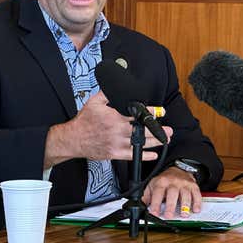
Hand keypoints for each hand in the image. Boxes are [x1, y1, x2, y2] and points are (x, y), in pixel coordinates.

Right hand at [44, 91, 171, 165]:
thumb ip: (107, 93)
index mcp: (114, 117)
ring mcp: (116, 143)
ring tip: (165, 140)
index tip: (160, 112)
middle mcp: (117, 131)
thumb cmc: (83, 121)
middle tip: (169, 130)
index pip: (136, 114)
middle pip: (142, 131)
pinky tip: (153, 154)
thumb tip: (116, 85)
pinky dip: (143, 156)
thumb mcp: (94, 102)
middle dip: (158, 130)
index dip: (151, 113)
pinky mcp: (114, 154)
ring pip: (139, 143)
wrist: (72, 139)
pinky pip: (132, 156)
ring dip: (155, 142)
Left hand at [142, 166, 201, 218]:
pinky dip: (197, 202)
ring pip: (185, 194)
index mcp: (162, 182)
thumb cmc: (165, 180)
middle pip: (172, 193)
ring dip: (185, 205)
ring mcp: (184, 184)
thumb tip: (140, 205)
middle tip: (169, 216)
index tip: (154, 213)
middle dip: (171, 205)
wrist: (178, 169)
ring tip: (184, 215)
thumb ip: (147, 195)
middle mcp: (173, 182)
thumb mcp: (153, 184)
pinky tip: (195, 209)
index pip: (158, 192)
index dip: (155, 203)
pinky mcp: (193, 185)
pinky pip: (197, 193)